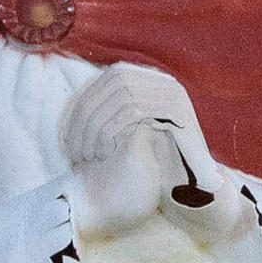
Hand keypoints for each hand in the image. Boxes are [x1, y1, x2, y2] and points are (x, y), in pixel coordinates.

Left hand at [58, 63, 248, 238]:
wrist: (193, 183)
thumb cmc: (157, 161)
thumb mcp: (129, 132)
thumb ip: (110, 113)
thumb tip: (75, 105)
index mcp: (150, 80)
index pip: (108, 79)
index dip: (82, 105)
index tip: (68, 137)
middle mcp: (162, 81)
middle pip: (113, 83)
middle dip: (86, 116)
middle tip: (75, 149)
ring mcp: (172, 94)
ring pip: (121, 96)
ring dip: (97, 126)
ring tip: (89, 155)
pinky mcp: (177, 112)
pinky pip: (135, 111)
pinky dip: (114, 130)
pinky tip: (107, 151)